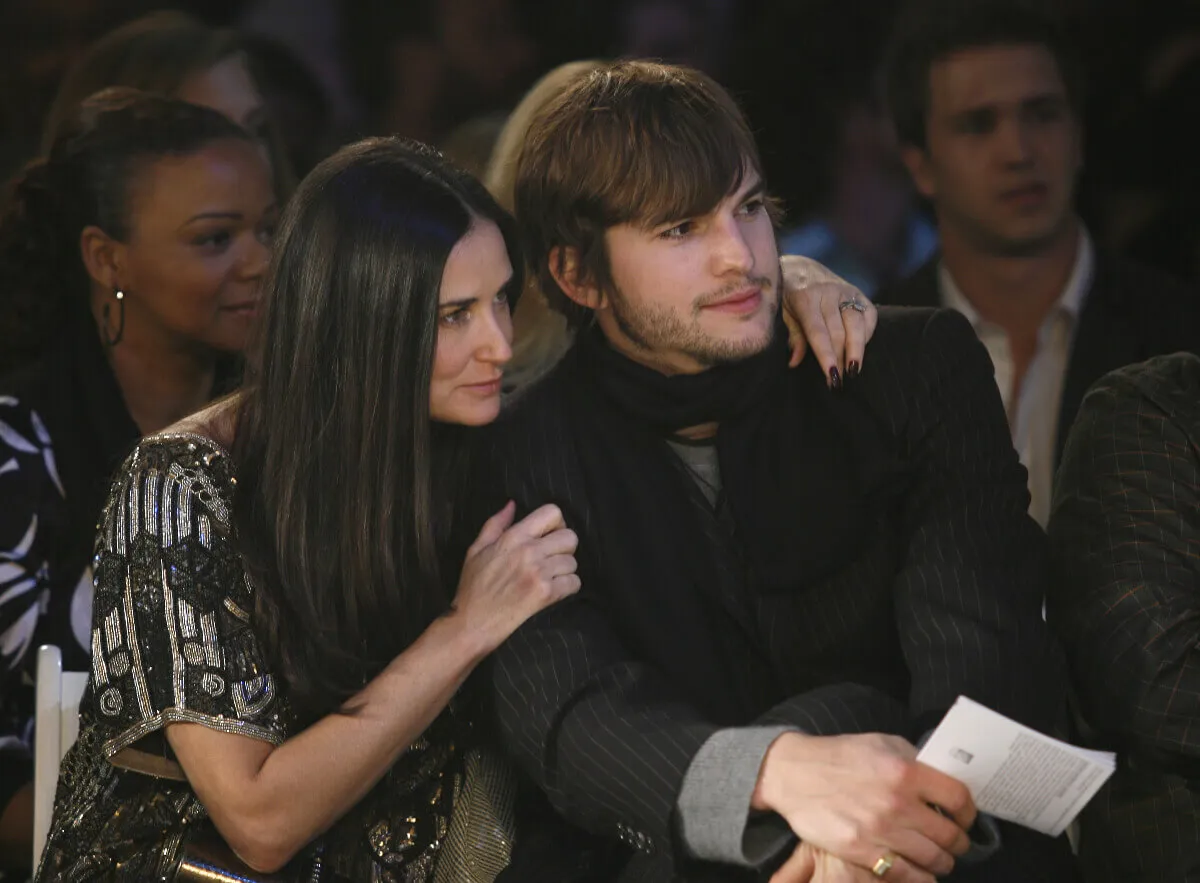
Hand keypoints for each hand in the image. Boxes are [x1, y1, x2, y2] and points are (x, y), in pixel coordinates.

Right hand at [452, 502, 579, 654]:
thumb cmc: (472, 587)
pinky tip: (553, 591)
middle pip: (570, 537)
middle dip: (564, 547)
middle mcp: (529, 551)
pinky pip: (574, 583)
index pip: (553, 513)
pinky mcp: (546, 594)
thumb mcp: (476, 549)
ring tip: (549, 577)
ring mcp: (539, 573)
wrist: (472, 623)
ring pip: (573, 562)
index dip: (557, 523)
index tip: (549, 536)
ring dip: (564, 570)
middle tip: (552, 559)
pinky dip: (567, 587)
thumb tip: (512, 504)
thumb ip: (495, 524)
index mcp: (513, 536)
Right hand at [753, 732, 974, 881]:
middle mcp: (897, 802)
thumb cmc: (839, 756)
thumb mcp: (881, 743)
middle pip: (949, 835)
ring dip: (942, 862)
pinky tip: (919, 873)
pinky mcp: (861, 851)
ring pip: (933, 859)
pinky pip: (905, 875)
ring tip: (938, 859)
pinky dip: (919, 878)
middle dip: (958, 842)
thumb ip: (914, 760)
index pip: (959, 799)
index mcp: (905, 771)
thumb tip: (942, 780)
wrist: (794, 774)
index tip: (964, 818)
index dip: (969, 813)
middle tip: (955, 843)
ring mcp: (880, 830)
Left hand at [779, 255, 877, 384]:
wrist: (800, 266)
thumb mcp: (782, 313)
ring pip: (856, 324)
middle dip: (841, 359)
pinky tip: (860, 349)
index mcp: (804, 298)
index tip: (832, 376)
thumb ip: (793, 335)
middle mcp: (827, 293)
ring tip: (854, 371)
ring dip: (857, 350)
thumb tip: (794, 362)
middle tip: (840, 382)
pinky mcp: (858, 292)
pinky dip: (867, 334)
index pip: (818, 332)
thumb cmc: (786, 295)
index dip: (826, 356)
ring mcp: (845, 291)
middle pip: (839, 332)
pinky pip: (868, 315)